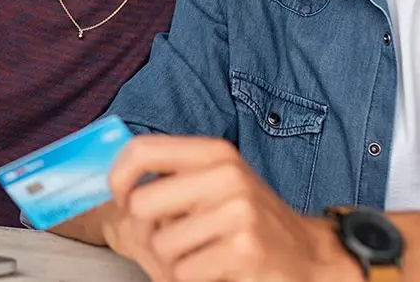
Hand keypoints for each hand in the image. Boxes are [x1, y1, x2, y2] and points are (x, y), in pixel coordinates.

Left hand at [107, 135, 361, 281]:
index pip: (142, 150)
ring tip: (204, 256)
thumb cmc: (248, 220)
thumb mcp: (216, 184)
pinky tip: (219, 270)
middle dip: (149, 232)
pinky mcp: (244, 249)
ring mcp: (238, 211)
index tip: (122, 199)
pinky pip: (184, 272)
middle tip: (174, 240)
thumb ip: (172, 176)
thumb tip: (110, 183)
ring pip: (162, 245)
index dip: (118, 177)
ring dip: (174, 261)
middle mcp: (227, 175)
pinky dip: (194, 279)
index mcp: (215, 153)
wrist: (308, 254)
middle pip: (143, 204)